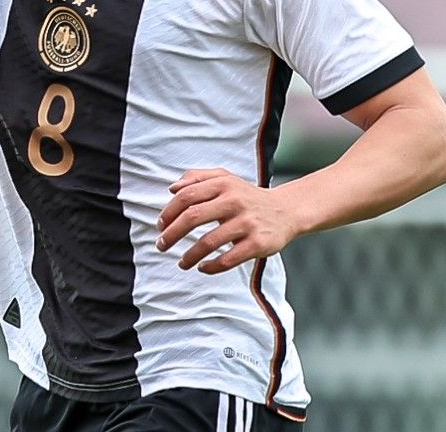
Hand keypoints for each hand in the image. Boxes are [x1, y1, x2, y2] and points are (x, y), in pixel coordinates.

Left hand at [156, 169, 303, 274]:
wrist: (286, 211)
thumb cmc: (247, 196)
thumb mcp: (225, 178)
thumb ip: (197, 177)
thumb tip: (172, 188)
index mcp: (223, 184)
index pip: (186, 196)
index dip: (168, 212)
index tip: (160, 226)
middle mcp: (234, 201)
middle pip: (193, 217)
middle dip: (172, 234)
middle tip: (161, 245)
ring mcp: (247, 223)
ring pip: (209, 242)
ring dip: (189, 255)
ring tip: (181, 263)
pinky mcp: (258, 243)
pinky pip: (229, 259)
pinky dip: (211, 266)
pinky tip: (202, 267)